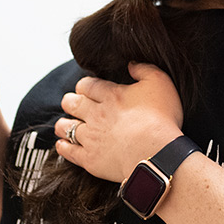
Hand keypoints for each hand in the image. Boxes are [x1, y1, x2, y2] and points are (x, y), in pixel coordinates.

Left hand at [55, 62, 183, 182]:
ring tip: (64, 123)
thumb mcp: (160, 82)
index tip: (85, 88)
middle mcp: (96, 114)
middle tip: (70, 102)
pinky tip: (62, 144)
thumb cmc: (162, 117)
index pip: (87, 86)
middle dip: (70, 101)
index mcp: (111, 95)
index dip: (84, 86)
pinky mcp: (90, 159)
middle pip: (73, 104)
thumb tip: (131, 63)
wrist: (156, 153)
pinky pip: (69, 152)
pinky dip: (63, 146)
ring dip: (64, 124)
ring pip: (66, 127)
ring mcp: (91, 137)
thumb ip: (144, 69)